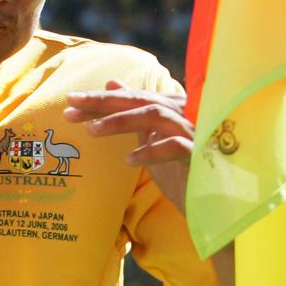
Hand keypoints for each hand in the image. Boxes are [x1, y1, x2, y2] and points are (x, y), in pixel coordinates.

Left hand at [63, 79, 193, 212]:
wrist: (215, 202)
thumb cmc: (181, 169)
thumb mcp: (152, 138)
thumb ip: (134, 112)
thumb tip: (111, 83)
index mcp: (171, 109)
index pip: (131, 98)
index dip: (100, 99)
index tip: (70, 102)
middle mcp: (183, 114)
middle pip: (140, 101)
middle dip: (103, 103)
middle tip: (70, 108)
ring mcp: (194, 131)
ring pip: (155, 116)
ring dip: (121, 122)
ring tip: (91, 132)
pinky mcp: (201, 154)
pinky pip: (175, 146)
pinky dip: (152, 151)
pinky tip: (129, 161)